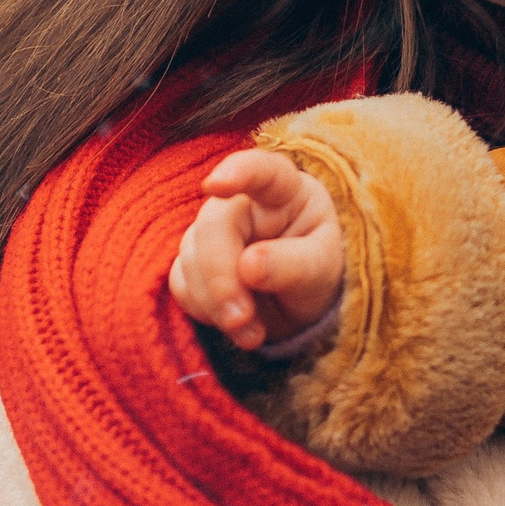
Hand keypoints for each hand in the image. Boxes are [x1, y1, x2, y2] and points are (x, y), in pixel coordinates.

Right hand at [170, 149, 344, 348]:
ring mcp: (213, 230)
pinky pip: (182, 284)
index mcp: (284, 190)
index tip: (216, 185)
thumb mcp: (323, 270)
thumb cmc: (319, 272)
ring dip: (216, 304)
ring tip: (252, 334)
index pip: (262, 171)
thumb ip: (293, 264)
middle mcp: (242, 202)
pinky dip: (205, 311)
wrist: (302, 303)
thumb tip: (249, 266)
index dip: (238, 172)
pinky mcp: (193, 260)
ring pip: (191, 260)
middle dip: (222, 280)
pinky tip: (235, 325)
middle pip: (213, 228)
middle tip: (242, 320)